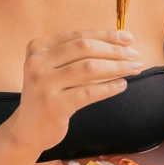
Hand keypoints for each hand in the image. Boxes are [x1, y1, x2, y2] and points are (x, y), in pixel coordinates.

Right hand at [11, 29, 141, 152]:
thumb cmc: (49, 93)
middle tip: (136, 56)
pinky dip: (108, 87)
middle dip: (115, 50)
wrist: (28, 128)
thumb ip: (77, 53)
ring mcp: (43, 84)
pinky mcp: (53, 106)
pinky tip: (122, 85)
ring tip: (135, 69)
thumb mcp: (55, 67)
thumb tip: (121, 42)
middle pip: (85, 48)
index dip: (107, 36)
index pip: (79, 35)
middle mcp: (37, 62)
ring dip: (117, 67)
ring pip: (89, 68)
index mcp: (38, 46)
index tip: (129, 38)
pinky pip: (88, 92)